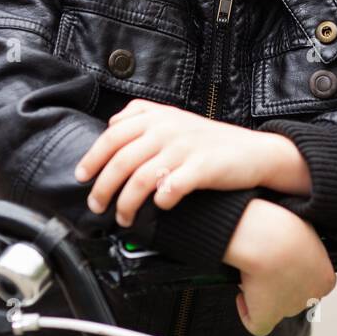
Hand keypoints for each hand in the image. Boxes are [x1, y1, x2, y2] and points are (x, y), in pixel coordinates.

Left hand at [74, 98, 273, 226]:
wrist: (254, 152)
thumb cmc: (212, 141)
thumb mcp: (176, 119)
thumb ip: (144, 117)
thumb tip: (111, 125)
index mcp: (157, 117)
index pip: (112, 136)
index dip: (92, 158)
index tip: (81, 177)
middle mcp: (168, 129)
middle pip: (121, 160)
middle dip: (103, 188)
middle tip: (96, 206)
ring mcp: (185, 147)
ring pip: (141, 178)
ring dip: (126, 203)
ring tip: (123, 218)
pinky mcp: (203, 167)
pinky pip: (172, 186)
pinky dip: (160, 200)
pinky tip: (159, 208)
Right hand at [223, 198, 336, 335]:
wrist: (268, 239)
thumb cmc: (284, 226)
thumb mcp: (304, 226)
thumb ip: (302, 240)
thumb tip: (290, 240)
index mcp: (326, 279)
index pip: (310, 279)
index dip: (293, 269)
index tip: (279, 257)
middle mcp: (311, 297)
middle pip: (293, 293)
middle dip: (279, 281)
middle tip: (264, 261)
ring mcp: (289, 308)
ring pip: (275, 306)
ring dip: (262, 292)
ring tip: (250, 269)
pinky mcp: (267, 317)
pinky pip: (257, 325)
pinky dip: (247, 313)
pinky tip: (242, 295)